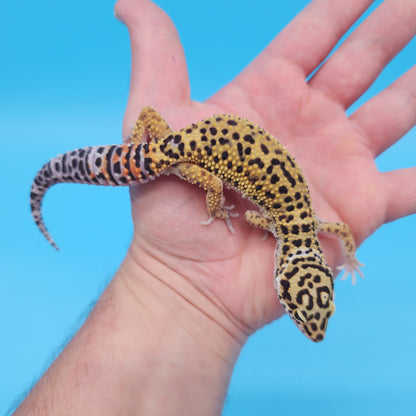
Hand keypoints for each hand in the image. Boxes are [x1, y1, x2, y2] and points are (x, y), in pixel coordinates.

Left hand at [114, 0, 415, 334]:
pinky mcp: (356, 210)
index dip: (344, 5)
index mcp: (264, 97)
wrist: (192, 277)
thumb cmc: (170, 206)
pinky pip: (412, 186)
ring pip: (398, 111)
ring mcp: (335, 165)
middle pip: (364, 61)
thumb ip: (157, 57)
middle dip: (396, 26)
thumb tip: (128, 4)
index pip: (314, 35)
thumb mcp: (157, 121)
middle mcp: (306, 125)